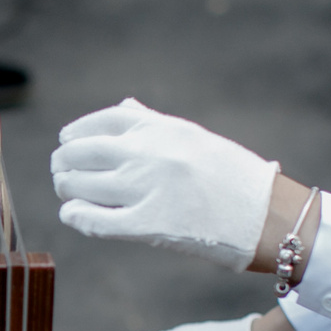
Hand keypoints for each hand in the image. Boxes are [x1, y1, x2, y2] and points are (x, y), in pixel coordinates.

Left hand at [51, 99, 278, 270]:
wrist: (268, 216)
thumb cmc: (236, 179)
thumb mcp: (195, 138)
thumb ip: (154, 122)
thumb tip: (125, 105)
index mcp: (162, 129)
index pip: (103, 121)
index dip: (77, 131)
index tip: (68, 141)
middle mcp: (149, 153)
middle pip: (84, 151)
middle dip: (65, 162)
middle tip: (61, 172)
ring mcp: (146, 189)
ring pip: (82, 184)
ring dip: (67, 188)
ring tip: (66, 192)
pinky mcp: (148, 225)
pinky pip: (96, 220)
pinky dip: (76, 216)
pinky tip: (72, 215)